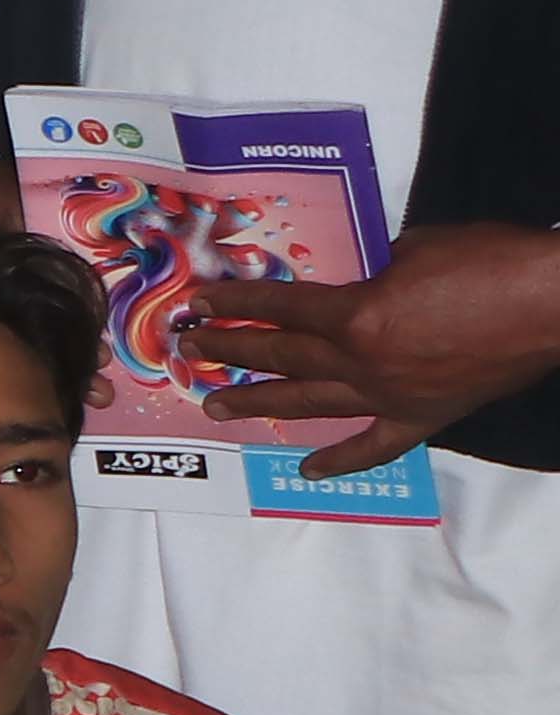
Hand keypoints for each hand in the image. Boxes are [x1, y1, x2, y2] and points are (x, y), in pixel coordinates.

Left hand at [186, 221, 559, 474]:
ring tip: (215, 405)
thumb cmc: (493, 261)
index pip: (279, 308)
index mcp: (356, 315)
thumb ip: (375, 269)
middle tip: (191, 352)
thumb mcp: (419, 246)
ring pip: (310, 402)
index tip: (198, 307)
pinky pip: (374, 447)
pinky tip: (308, 468)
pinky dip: (341, 460)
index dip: (235, 304)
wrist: (554, 301)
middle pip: (282, 356)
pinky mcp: (424, 417)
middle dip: (231, 351)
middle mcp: (362, 362)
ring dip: (259, 403)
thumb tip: (359, 281)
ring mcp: (390, 395)